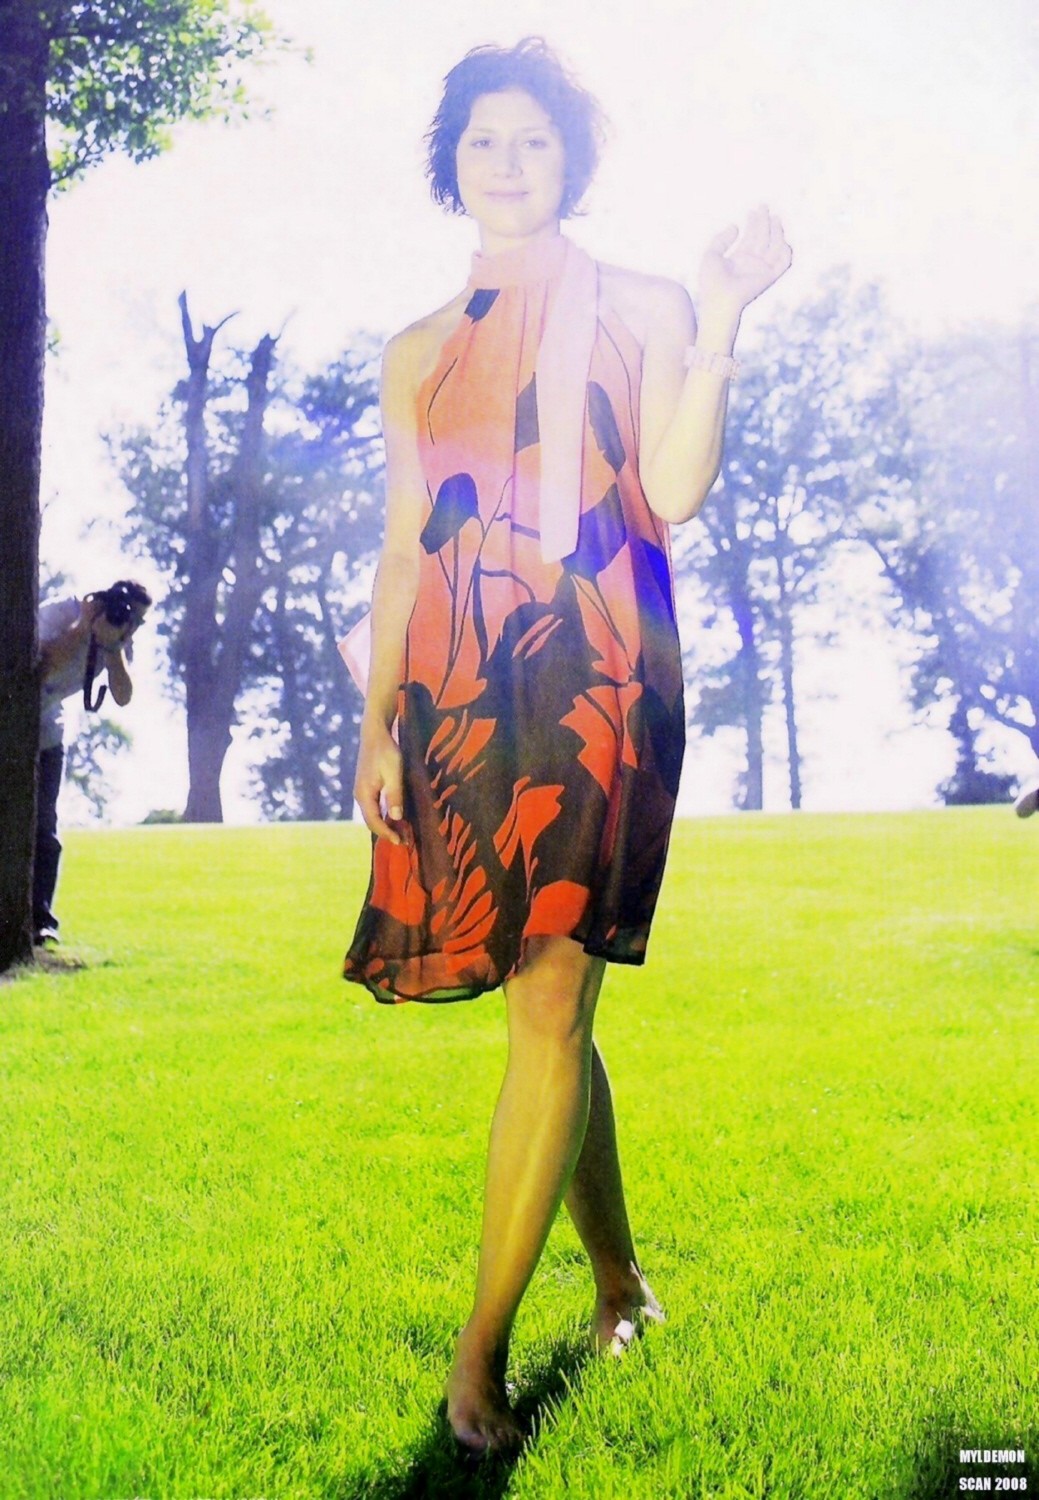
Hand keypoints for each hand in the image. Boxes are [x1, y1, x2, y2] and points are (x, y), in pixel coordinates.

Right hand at [354, 719, 407, 845]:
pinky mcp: (366, 787)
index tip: (400, 842)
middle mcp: (360, 795)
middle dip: (386, 832)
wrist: (375, 733)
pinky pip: (373, 807)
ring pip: (372, 815)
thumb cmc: (386, 751)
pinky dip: (383, 815)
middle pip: (371, 821)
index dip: (387, 833)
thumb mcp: (394, 773)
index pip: (374, 821)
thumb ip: (395, 795)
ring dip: (385, 825)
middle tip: (403, 841)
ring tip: (401, 832)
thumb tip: (396, 817)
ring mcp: (362, 791)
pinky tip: (395, 817)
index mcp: (364, 794)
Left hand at [698, 205, 792, 317]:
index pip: (750, 237)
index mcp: (739, 259)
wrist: (718, 299)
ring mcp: (761, 270)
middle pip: (762, 238)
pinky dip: (786, 252)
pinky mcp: (769, 277)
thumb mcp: (711, 255)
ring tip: (774, 217)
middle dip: (764, 222)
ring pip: (774, 247)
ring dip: (776, 232)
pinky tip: (783, 239)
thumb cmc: (711, 281)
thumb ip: (721, 239)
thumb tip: (735, 226)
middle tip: (764, 206)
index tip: (752, 210)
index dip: (752, 223)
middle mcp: (752, 263)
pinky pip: (783, 263)